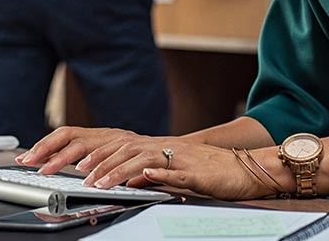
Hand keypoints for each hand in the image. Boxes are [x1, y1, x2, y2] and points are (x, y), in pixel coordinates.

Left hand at [16, 126, 150, 175]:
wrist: (196, 157)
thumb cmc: (157, 162)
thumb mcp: (122, 164)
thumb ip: (101, 166)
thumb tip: (78, 174)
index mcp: (108, 138)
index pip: (72, 136)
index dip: (48, 146)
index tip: (28, 159)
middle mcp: (121, 137)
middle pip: (85, 139)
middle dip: (60, 154)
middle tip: (43, 169)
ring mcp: (139, 144)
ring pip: (112, 151)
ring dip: (93, 165)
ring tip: (78, 178)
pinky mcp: (157, 154)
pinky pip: (136, 163)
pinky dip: (119, 172)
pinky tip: (106, 182)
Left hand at [85, 138, 271, 199]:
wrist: (246, 169)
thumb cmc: (214, 171)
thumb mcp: (178, 172)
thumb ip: (155, 174)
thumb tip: (132, 179)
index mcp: (165, 148)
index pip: (126, 147)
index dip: (103, 155)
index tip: (82, 166)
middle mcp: (171, 148)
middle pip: (130, 150)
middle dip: (103, 163)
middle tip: (83, 176)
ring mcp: (183, 159)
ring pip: (147, 159)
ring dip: (121, 170)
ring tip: (103, 182)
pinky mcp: (198, 172)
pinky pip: (177, 171)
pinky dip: (159, 173)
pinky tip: (145, 175)